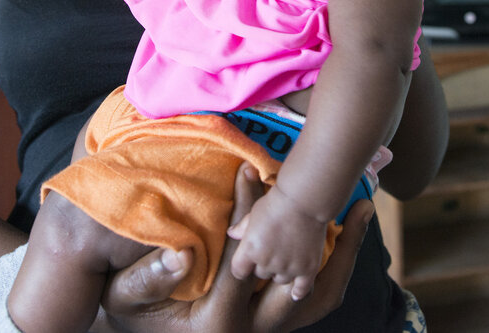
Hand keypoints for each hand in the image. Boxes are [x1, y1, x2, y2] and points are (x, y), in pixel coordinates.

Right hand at [96, 164, 373, 332]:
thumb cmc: (132, 316)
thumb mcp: (126, 295)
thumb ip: (149, 279)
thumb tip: (180, 257)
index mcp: (218, 323)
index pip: (245, 261)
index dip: (248, 214)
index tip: (251, 172)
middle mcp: (251, 331)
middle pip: (306, 290)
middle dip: (337, 248)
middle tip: (356, 203)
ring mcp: (266, 329)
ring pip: (319, 298)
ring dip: (344, 258)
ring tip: (361, 212)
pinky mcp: (272, 322)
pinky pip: (312, 297)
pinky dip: (332, 266)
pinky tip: (341, 231)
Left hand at [227, 185, 327, 301]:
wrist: (304, 200)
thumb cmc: (276, 203)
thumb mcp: (253, 213)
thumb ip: (242, 228)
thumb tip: (231, 234)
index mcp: (250, 250)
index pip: (239, 271)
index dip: (242, 266)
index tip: (247, 261)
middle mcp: (268, 263)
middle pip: (261, 274)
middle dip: (264, 263)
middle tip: (273, 247)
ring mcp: (288, 267)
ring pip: (280, 279)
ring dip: (281, 271)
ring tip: (287, 255)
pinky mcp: (307, 268)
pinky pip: (301, 288)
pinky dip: (298, 291)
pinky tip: (295, 293)